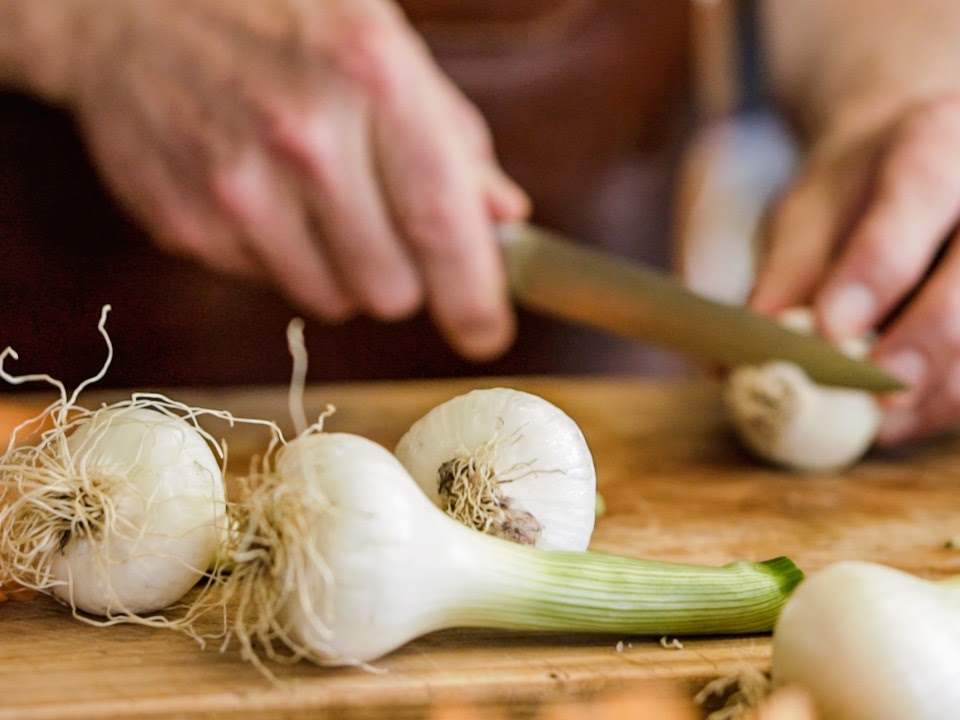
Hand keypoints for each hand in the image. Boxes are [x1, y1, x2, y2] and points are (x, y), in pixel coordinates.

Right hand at [51, 0, 528, 359]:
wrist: (132, 7)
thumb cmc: (278, 19)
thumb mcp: (384, 45)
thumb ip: (453, 138)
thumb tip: (502, 219)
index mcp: (373, 77)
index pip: (442, 228)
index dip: (474, 299)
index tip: (487, 333)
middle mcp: (304, 136)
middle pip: (392, 290)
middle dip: (403, 273)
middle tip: (384, 225)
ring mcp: (236, 186)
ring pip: (333, 299)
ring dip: (340, 268)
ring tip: (316, 199)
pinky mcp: (186, 225)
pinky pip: (269, 286)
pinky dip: (279, 256)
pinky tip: (261, 194)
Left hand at [751, 94, 959, 443]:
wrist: (924, 165)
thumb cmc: (858, 192)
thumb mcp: (810, 210)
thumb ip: (788, 271)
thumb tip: (748, 353)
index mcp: (938, 139)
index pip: (918, 194)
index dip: (876, 269)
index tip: (832, 330)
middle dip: (926, 341)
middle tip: (872, 397)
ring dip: (941, 388)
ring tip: (880, 423)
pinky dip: (950, 399)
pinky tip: (905, 420)